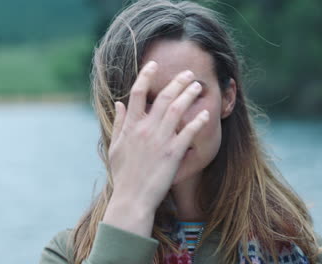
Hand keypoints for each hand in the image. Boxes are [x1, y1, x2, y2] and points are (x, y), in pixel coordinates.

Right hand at [102, 61, 208, 235]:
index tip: (154, 65)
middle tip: (189, 73)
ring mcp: (161, 140)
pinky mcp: (174, 152)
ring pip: (178, 109)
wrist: (132, 198)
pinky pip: (189, 132)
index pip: (138, 93)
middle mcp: (146, 129)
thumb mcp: (115, 147)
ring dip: (190, 95)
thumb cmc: (123, 175)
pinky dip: (198, 121)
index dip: (146, 75)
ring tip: (198, 86)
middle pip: (164, 97)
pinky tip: (206, 113)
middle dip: (178, 81)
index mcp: (131, 126)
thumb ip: (119, 124)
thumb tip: (119, 103)